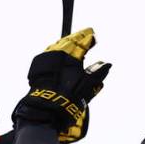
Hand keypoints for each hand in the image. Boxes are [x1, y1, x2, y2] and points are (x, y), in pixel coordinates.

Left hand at [12, 27, 110, 142]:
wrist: (45, 111)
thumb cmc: (68, 99)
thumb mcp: (88, 86)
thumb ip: (98, 73)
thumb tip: (107, 64)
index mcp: (69, 56)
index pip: (81, 42)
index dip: (88, 38)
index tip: (93, 34)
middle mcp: (56, 54)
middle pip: (68, 41)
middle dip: (77, 37)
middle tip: (84, 33)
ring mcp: (45, 59)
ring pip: (57, 46)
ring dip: (65, 43)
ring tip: (72, 41)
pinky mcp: (37, 67)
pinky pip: (49, 54)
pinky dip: (56, 52)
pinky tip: (58, 53)